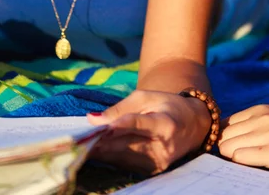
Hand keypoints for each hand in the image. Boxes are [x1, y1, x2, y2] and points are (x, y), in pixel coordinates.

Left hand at [87, 89, 210, 175]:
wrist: (192, 125)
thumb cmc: (166, 106)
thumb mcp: (146, 97)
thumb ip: (120, 109)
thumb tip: (94, 119)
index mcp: (166, 124)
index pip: (139, 124)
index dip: (118, 125)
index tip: (97, 125)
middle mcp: (163, 148)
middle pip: (126, 145)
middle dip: (100, 142)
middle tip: (76, 139)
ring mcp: (158, 163)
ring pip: (122, 158)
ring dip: (99, 152)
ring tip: (79, 145)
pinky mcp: (152, 171)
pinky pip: (125, 164)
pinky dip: (108, 156)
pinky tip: (93, 150)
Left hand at [219, 104, 268, 172]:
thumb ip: (249, 123)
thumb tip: (221, 132)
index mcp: (259, 110)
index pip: (226, 122)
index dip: (224, 136)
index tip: (227, 144)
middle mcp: (262, 119)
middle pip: (225, 134)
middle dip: (225, 146)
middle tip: (233, 154)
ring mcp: (268, 135)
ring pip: (229, 147)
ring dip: (232, 156)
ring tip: (244, 159)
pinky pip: (241, 157)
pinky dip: (240, 162)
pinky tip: (251, 163)